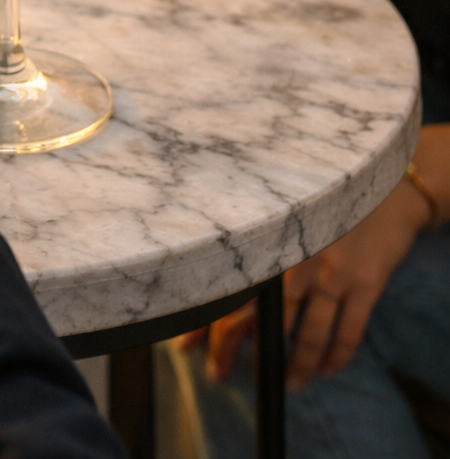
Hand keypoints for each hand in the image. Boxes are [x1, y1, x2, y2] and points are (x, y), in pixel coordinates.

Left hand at [175, 176, 429, 387]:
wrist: (387, 188)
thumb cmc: (327, 199)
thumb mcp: (288, 215)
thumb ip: (260, 246)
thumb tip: (221, 281)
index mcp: (271, 240)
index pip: (230, 291)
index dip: (205, 325)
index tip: (184, 348)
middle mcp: (298, 258)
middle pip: (266, 321)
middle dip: (243, 353)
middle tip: (222, 376)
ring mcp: (334, 273)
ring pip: (311, 336)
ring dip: (299, 366)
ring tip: (289, 383)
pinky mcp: (366, 284)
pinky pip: (349, 333)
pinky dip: (337, 357)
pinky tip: (327, 369)